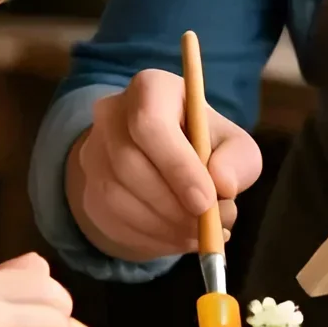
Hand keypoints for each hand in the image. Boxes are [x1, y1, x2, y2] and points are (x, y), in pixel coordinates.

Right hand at [66, 69, 262, 262]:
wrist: (164, 163)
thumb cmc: (203, 147)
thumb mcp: (233, 145)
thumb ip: (238, 160)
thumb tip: (223, 185)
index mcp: (150, 89)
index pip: (150, 123)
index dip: (177, 167)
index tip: (206, 202)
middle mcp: (111, 113)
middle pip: (128, 163)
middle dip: (172, 205)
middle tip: (207, 227)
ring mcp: (94, 152)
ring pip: (117, 197)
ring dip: (163, 225)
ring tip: (199, 234)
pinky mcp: (89, 189)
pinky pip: (113, 220)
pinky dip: (150, 237)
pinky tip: (176, 236)